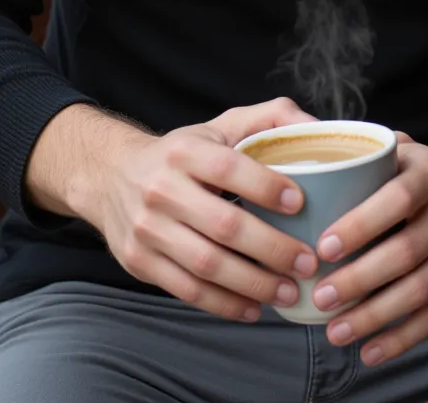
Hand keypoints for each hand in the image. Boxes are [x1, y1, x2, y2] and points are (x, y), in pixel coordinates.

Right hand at [89, 98, 320, 322]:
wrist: (109, 176)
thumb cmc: (182, 154)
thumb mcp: (219, 126)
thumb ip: (269, 119)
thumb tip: (317, 129)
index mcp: (185, 151)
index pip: (228, 168)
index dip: (265, 186)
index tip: (300, 203)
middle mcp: (162, 189)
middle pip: (223, 225)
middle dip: (272, 248)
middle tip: (307, 262)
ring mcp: (147, 229)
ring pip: (207, 264)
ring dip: (254, 284)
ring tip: (289, 292)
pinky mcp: (139, 262)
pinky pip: (187, 290)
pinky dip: (224, 304)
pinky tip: (253, 308)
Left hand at [308, 133, 427, 365]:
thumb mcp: (408, 153)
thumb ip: (367, 158)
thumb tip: (309, 169)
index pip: (398, 198)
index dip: (361, 225)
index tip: (323, 248)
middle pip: (406, 253)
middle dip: (358, 281)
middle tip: (321, 297)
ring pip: (420, 291)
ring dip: (374, 317)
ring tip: (336, 331)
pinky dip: (402, 338)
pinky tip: (370, 351)